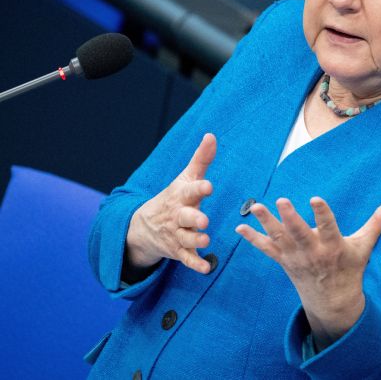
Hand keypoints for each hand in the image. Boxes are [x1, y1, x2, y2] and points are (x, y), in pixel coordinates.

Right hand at [124, 133, 216, 276]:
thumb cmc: (175, 197)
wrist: (144, 225)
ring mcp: (176, 234)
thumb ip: (201, 159)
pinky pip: (187, 259)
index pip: (189, 191)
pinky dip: (195, 264)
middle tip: (204, 220)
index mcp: (181, 196)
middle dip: (193, 219)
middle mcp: (177, 216)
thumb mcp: (186, 177)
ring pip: (186, 239)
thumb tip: (212, 135)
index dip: (198, 188)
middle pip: (185, 217)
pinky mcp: (178, 251)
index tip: (209, 186)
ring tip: (206, 240)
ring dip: (195, 240)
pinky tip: (206, 268)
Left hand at [236, 197, 380, 349]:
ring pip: (279, 238)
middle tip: (280, 200)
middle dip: (289, 218)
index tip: (314, 198)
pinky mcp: (283, 261)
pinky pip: (266, 249)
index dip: (321, 213)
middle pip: (299, 233)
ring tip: (254, 206)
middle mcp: (312, 253)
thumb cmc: (350, 268)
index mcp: (333, 247)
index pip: (328, 227)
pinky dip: (252, 239)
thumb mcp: (364, 246)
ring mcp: (295, 258)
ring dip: (265, 223)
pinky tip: (238, 227)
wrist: (333, 301)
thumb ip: (378, 222)